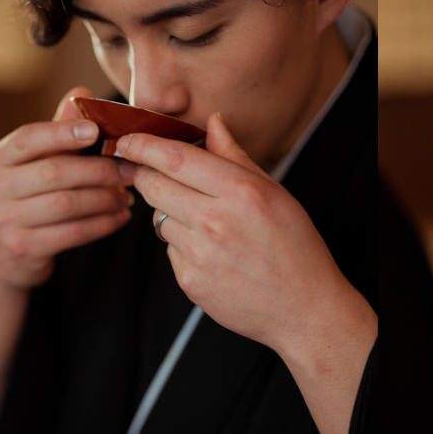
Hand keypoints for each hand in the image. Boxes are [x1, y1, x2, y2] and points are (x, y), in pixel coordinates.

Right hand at [0, 87, 135, 290]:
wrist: (3, 257)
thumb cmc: (26, 199)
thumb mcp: (33, 164)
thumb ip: (56, 131)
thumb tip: (81, 93)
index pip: (29, 138)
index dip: (63, 132)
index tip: (96, 130)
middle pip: (56, 172)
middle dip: (100, 170)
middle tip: (130, 171)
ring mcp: (2, 220)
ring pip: (67, 204)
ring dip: (105, 199)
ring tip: (127, 196)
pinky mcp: (20, 248)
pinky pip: (71, 233)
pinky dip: (102, 224)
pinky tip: (120, 217)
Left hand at [115, 114, 374, 433]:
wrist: (305, 310)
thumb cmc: (297, 248)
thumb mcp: (277, 193)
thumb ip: (236, 157)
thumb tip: (212, 123)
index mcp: (241, 191)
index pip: (173, 157)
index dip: (142, 144)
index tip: (128, 138)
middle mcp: (215, 221)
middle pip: (152, 185)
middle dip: (145, 175)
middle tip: (152, 173)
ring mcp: (199, 254)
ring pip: (158, 218)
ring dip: (171, 213)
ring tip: (208, 225)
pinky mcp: (189, 281)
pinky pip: (170, 249)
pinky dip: (183, 245)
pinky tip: (215, 254)